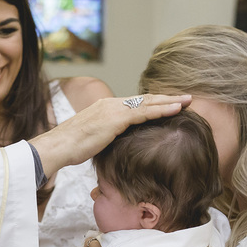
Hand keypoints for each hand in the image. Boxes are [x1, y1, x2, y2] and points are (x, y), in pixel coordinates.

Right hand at [28, 94, 190, 178]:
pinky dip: (163, 109)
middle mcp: (111, 104)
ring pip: (148, 102)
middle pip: (145, 99)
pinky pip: (145, 112)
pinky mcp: (116, 118)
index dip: (154, 103)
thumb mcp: (93, 140)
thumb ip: (106, 138)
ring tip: (188, 101)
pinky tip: (177, 109)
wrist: (58, 146)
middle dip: (167, 98)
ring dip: (170, 101)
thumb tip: (116, 147)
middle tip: (186, 98)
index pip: (135, 104)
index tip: (170, 104)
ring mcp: (114, 109)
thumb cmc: (70, 148)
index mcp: (106, 108)